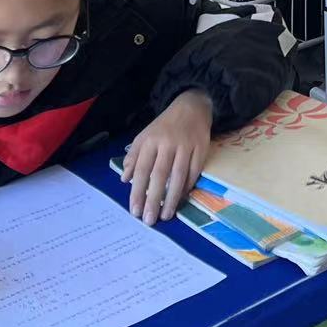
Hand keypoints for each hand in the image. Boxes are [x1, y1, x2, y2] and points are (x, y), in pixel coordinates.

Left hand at [120, 90, 213, 223]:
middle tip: (149, 220)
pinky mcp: (201, 148)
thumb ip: (133, 157)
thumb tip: (124, 180)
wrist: (191, 107)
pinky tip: (181, 199)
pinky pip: (195, 171)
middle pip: (159, 175)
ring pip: (178, 175)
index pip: (141, 170)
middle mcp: (167, 143)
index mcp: (150, 141)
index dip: (138, 191)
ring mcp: (186, 146)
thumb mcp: (144, 136)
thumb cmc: (164, 126)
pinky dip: (188, 187)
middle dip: (153, 199)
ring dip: (172, 198)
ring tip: (166, 216)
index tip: (135, 211)